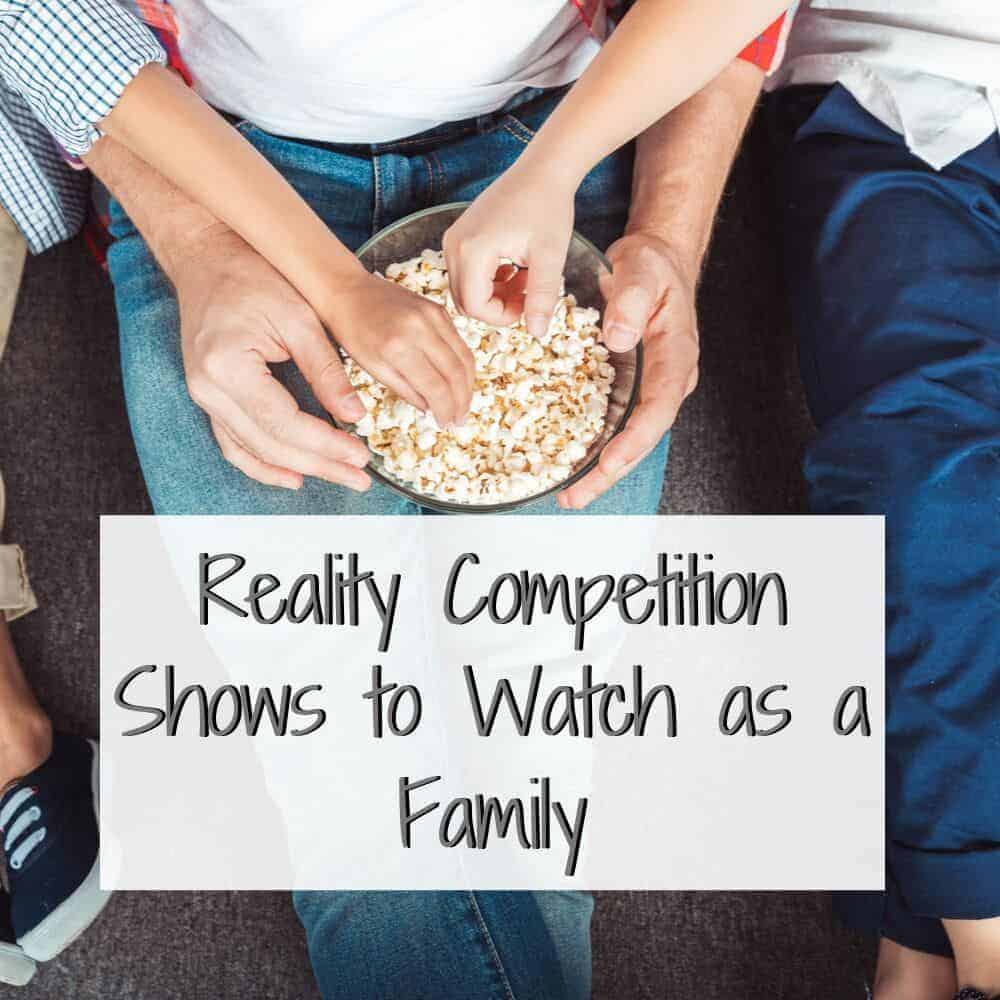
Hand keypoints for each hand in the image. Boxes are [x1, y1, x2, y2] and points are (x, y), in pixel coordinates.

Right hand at [173, 228, 372, 490]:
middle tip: (361, 478)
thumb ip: (326, 369)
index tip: (362, 457)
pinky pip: (233, 444)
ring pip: (252, 451)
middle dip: (319, 465)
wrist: (207, 257)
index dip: (326, 445)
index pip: (284, 423)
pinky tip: (294, 476)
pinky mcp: (208, 399)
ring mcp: (203, 397)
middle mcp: (208, 389)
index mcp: (228, 366)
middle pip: (270, 444)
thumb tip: (355, 416)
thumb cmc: (253, 277)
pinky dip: (263, 464)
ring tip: (339, 478)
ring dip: (297, 470)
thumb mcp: (299, 317)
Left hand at [320, 271, 475, 427]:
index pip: (436, 388)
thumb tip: (432, 410)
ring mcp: (433, 316)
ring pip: (464, 358)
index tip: (446, 424)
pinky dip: (463, 365)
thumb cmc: (352, 331)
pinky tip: (458, 380)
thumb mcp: (372, 368)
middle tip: (459, 420)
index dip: (446, 410)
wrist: (348, 290)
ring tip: (462, 404)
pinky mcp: (439, 309)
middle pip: (456, 374)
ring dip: (468, 386)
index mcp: (398, 347)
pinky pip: (459, 342)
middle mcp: (420, 329)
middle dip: (462, 402)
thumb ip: (405, 390)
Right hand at [443, 162, 574, 338]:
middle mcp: (454, 245)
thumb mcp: (551, 258)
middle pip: (465, 301)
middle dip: (497, 307)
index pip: (475, 306)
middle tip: (528, 293)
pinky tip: (514, 269)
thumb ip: (542, 297)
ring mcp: (453, 239)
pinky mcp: (459, 236)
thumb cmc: (548, 207)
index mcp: (472, 250)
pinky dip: (488, 281)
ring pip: (465, 290)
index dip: (502, 317)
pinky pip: (465, 274)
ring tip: (525, 279)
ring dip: (494, 295)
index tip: (528, 306)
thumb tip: (537, 334)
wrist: (543, 170)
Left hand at [557, 233, 699, 508]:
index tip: (609, 460)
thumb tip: (619, 339)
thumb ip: (632, 300)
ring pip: (628, 438)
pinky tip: (567, 464)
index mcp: (676, 357)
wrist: (656, 263)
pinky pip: (614, 425)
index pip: (659, 407)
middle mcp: (666, 382)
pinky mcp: (631, 389)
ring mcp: (649, 389)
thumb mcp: (643, 270)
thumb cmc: (652, 266)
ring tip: (568, 496)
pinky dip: (593, 447)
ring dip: (599, 470)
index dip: (635, 438)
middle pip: (643, 437)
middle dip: (610, 471)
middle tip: (575, 497)